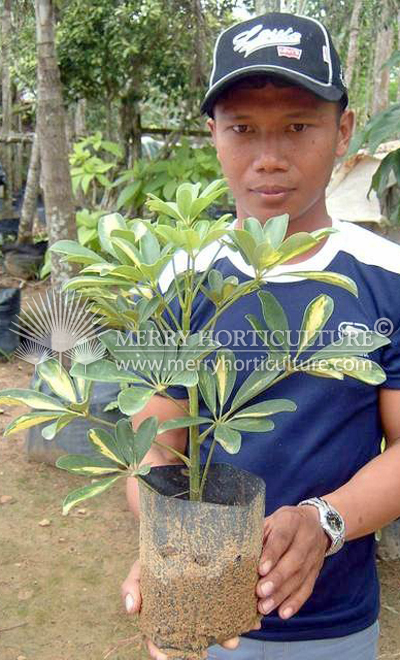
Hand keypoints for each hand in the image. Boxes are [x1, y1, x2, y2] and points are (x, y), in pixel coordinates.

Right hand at [121, 559, 240, 659]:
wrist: (177, 538)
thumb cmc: (154, 560)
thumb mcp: (139, 569)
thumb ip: (131, 587)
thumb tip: (130, 609)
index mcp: (162, 617)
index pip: (158, 640)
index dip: (159, 651)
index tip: (164, 659)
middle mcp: (185, 618)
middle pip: (190, 639)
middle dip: (198, 648)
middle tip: (205, 653)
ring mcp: (205, 608)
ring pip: (215, 628)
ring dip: (225, 637)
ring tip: (233, 640)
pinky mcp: (222, 595)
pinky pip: (233, 609)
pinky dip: (242, 616)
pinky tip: (251, 619)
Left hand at [256, 505, 328, 620]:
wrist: (314, 522)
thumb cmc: (283, 523)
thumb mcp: (271, 520)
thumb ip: (260, 535)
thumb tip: (240, 556)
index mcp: (291, 521)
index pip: (282, 538)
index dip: (272, 554)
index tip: (260, 570)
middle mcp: (306, 539)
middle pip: (293, 561)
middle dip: (276, 578)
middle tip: (260, 592)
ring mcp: (314, 557)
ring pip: (299, 578)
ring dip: (282, 595)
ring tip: (264, 607)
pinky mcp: (316, 572)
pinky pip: (307, 589)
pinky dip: (295, 603)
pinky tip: (283, 613)